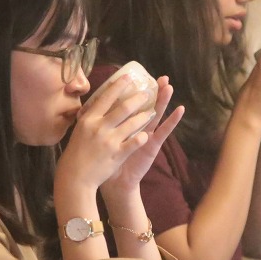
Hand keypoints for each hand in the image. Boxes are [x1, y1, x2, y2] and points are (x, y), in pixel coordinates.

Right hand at [58, 73, 158, 192]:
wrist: (75, 177)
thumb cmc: (76, 152)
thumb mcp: (80, 130)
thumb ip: (90, 117)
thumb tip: (99, 103)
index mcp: (89, 119)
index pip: (106, 97)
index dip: (119, 86)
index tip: (129, 77)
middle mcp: (99, 127)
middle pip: (124, 108)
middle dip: (138, 98)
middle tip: (147, 92)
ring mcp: (109, 141)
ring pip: (133, 124)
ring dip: (145, 116)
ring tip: (152, 111)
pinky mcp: (117, 154)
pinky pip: (134, 143)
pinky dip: (142, 138)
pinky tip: (146, 135)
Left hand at [101, 77, 184, 200]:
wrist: (115, 184)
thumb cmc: (104, 162)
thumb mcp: (98, 141)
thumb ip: (95, 127)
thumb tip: (80, 112)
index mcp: (123, 124)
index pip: (129, 103)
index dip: (134, 90)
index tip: (139, 75)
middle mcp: (137, 127)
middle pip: (146, 105)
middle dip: (154, 91)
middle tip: (161, 77)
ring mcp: (147, 134)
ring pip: (156, 113)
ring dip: (163, 100)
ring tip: (169, 86)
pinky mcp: (153, 145)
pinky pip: (164, 131)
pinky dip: (172, 120)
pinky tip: (180, 109)